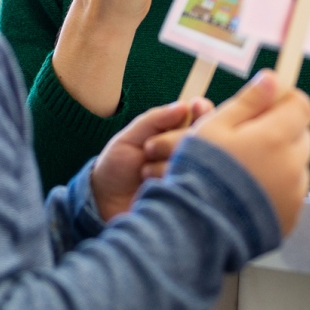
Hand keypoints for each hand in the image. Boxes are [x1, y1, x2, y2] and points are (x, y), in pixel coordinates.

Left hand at [92, 97, 212, 220]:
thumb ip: (155, 119)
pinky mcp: (189, 198)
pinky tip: (153, 184)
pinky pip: (191, 183)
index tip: (197, 106)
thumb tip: (184, 106)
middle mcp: (190, 155)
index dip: (203, 111)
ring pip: (197, 160)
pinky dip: (169, 179)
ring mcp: (192, 177)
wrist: (105, 203)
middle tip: (149, 149)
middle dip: (175, 139)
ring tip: (144, 173)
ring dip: (167, 163)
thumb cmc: (117, 166)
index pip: (203, 117)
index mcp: (178, 135)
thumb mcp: (130, 138)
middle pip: (204, 137)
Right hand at [192, 71, 309, 235]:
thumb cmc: (201, 174)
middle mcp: (293, 165)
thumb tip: (271, 79)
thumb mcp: (215, 127)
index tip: (268, 105)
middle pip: (301, 136)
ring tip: (246, 170)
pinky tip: (249, 192)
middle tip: (250, 139)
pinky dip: (277, 189)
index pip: (301, 106)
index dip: (285, 101)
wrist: (199, 227)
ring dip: (280, 162)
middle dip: (281, 132)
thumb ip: (248, 102)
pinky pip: (291, 193)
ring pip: (297, 166)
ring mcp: (294, 193)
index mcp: (275, 138)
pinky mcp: (291, 216)